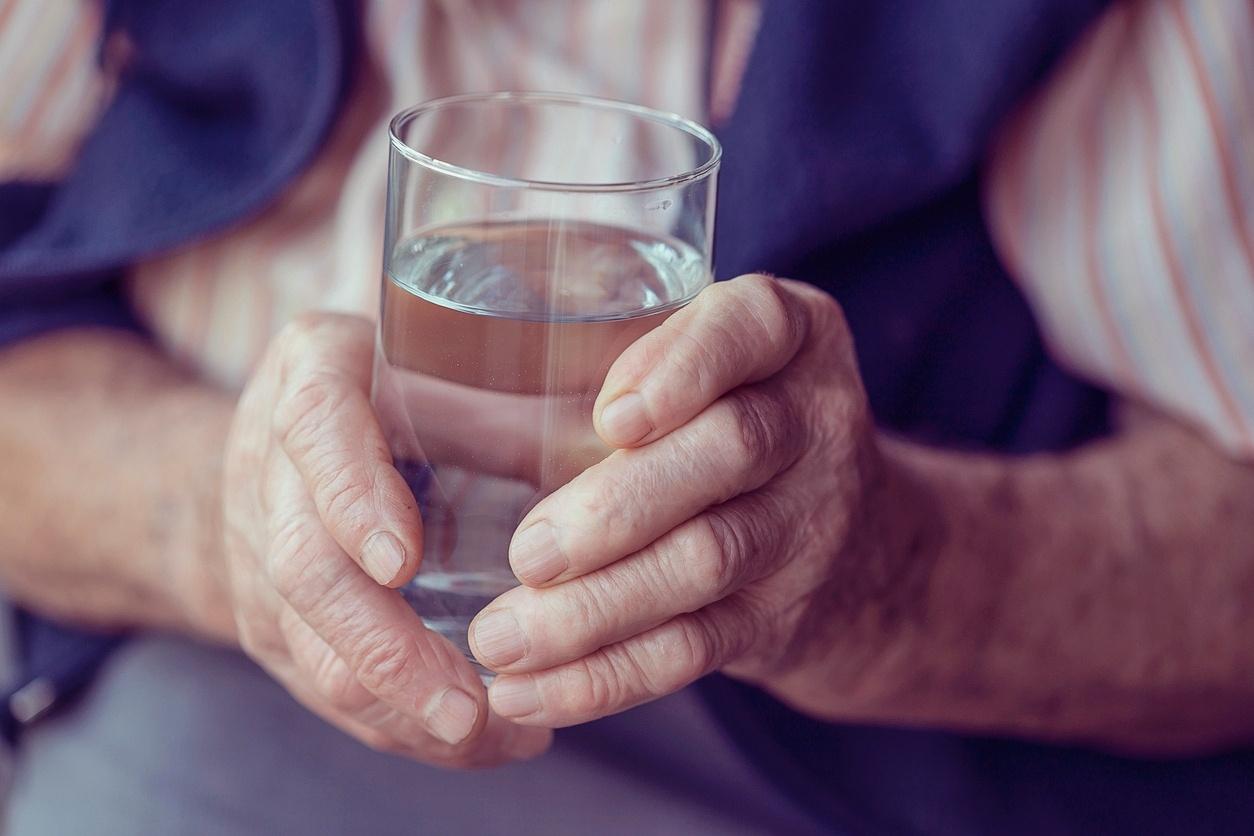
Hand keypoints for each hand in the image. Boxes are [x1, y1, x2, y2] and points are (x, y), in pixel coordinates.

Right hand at [222, 313, 550, 766]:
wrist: (263, 444)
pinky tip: (476, 741)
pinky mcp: (271, 624)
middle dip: (386, 647)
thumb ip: (511, 396)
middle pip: (305, 567)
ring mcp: (261, 553)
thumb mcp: (439, 357)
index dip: (353, 498)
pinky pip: (324, 687)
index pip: (317, 428)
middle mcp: (271, 465)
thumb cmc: (384, 384)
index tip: (402, 562)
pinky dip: (398, 725)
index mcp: (316, 370)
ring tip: (495, 735)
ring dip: (399, 707)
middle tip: (471, 705)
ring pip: (311, 647)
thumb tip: (629, 447)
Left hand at [469, 275, 923, 725]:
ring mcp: (808, 524)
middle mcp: (812, 422)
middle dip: (620, 507)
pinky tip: (528, 694)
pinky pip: (695, 650)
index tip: (613, 416)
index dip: (685, 367)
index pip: (752, 326)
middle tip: (526, 552)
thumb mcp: (702, 367)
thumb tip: (429, 392)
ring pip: (705, 562)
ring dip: (594, 609)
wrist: (859, 548)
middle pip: (728, 453)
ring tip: (498, 639)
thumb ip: (611, 360)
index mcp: (789, 337)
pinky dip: (605, 678)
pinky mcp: (779, 616)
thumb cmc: (724, 425)